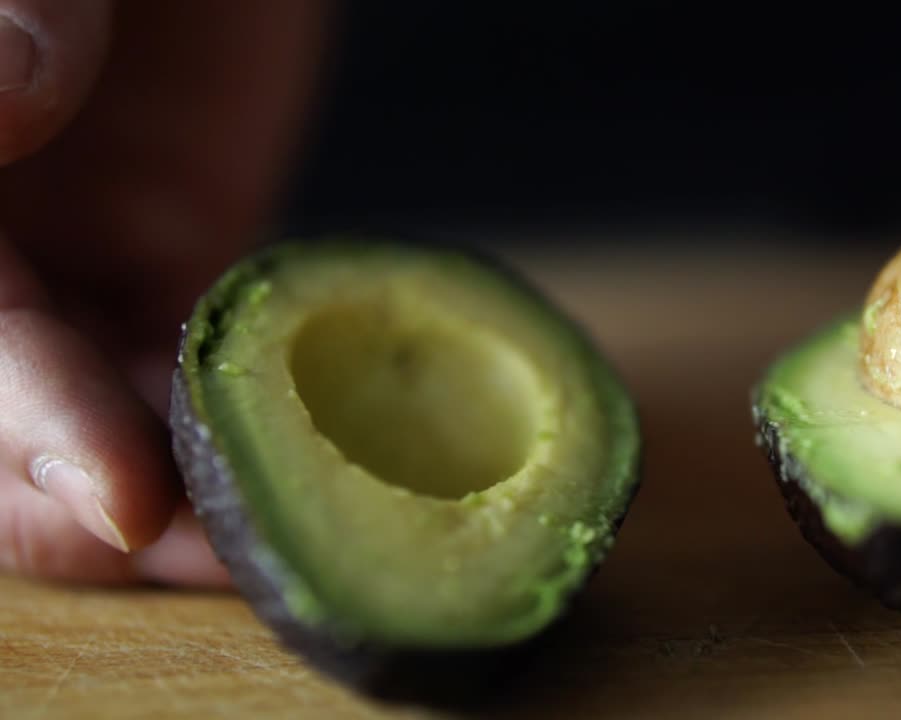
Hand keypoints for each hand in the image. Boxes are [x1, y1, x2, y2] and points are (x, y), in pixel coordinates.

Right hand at [0, 1, 325, 585]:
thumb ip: (16, 9)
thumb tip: (7, 92)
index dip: (33, 432)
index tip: (124, 504)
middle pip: (9, 438)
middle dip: (100, 513)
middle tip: (220, 556)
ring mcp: (82, 280)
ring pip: (112, 431)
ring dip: (190, 503)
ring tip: (288, 545)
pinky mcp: (179, 280)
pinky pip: (203, 385)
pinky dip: (250, 440)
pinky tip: (318, 476)